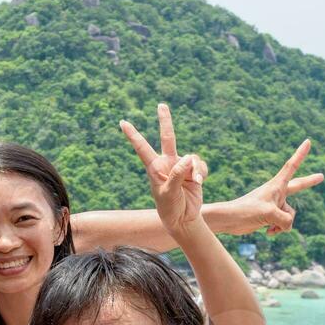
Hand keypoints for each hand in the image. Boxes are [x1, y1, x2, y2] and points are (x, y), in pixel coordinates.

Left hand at [121, 103, 208, 241]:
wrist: (183, 219)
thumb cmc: (170, 208)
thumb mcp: (169, 193)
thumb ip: (177, 174)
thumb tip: (189, 156)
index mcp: (154, 168)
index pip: (142, 148)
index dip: (133, 135)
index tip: (122, 122)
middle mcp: (167, 164)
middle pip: (167, 137)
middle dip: (165, 121)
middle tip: (161, 105)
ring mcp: (181, 166)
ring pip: (192, 157)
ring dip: (196, 168)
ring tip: (195, 182)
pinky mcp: (193, 171)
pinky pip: (200, 165)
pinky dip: (202, 173)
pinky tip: (200, 183)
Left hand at [221, 139, 324, 235]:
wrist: (229, 220)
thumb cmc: (246, 211)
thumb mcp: (270, 214)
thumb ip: (285, 220)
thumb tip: (288, 226)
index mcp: (276, 186)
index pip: (291, 166)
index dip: (300, 154)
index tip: (308, 142)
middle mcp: (277, 193)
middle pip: (297, 187)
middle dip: (309, 182)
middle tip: (321, 176)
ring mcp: (274, 204)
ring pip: (290, 216)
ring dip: (283, 224)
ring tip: (268, 224)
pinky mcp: (270, 216)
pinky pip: (283, 224)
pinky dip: (278, 230)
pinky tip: (267, 232)